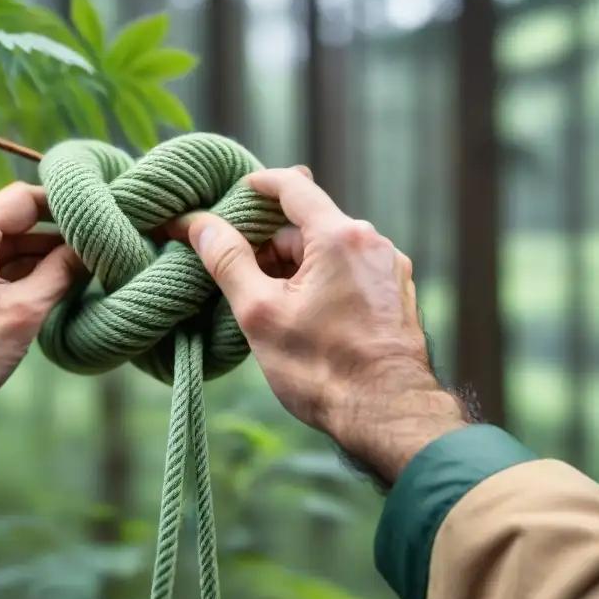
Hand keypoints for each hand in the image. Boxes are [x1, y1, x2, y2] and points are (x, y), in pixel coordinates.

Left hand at [0, 183, 82, 474]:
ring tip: (76, 271)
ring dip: (34, 256)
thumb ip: (59, 274)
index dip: (64, 206)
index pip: (24, 199)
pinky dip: (11, 270)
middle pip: (11, 220)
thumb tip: (86, 252)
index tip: (97, 218)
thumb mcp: (22, 313)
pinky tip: (41, 288)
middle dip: (53, 235)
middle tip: (95, 249)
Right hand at [181, 169, 466, 484]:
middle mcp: (372, 244)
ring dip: (296, 265)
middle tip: (238, 267)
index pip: (293, 187)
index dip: (260, 184)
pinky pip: (351, 273)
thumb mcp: (260, 313)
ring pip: (330, 251)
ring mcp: (390, 271)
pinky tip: (303, 315)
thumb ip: (229, 261)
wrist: (387, 414)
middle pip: (309, 225)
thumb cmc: (322, 367)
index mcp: (339, 236)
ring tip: (267, 302)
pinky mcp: (396, 297)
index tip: (239, 190)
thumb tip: (201, 225)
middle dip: (271, 242)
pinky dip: (322, 281)